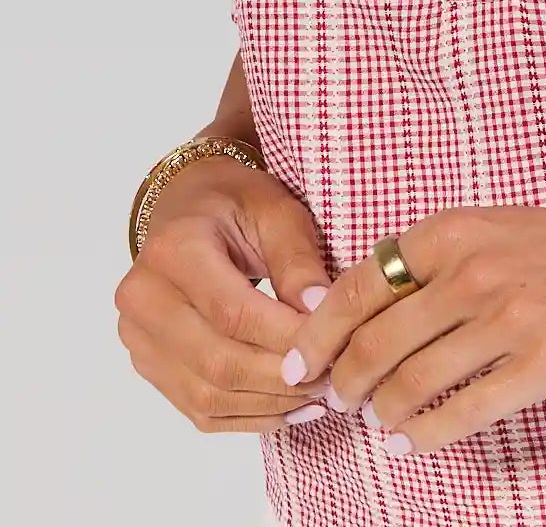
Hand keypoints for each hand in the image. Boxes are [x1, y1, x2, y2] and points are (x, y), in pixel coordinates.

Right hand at [114, 155, 337, 433]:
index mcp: (174, 250)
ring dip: (267, 405)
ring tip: (317, 397)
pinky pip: (196, 408)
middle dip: (280, 379)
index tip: (333, 347)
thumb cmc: (235, 202)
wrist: (186, 207)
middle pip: (217, 362)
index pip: (233, 313)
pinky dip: (245, 417)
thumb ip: (297, 259)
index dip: (285, 338)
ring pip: (206, 395)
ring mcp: (138, 337)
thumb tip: (321, 311)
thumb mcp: (276, 210)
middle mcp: (144, 298)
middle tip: (331, 379)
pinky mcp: (147, 364)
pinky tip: (286, 408)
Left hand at [279, 191, 545, 454]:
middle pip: (372, 343)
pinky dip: (424, 436)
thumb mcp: (500, 228)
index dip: (316, 333)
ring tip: (375, 422)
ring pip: (409, 383)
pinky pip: (461, 414)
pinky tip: (412, 442)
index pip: (356, 287)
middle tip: (334, 403)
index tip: (296, 363)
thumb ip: (440, 261)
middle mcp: (471, 271)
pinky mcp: (545, 364)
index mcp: (455, 230)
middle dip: (341, 382)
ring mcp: (508, 318)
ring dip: (380, 412)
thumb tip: (373, 306)